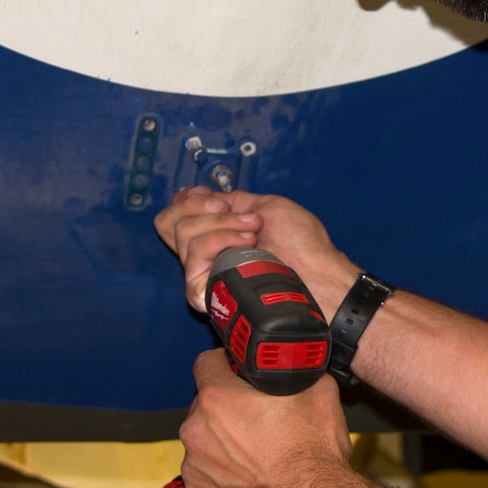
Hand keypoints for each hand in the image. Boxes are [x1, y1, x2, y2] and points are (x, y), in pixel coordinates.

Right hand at [153, 187, 358, 311]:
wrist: (319, 273)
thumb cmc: (303, 243)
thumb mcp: (265, 206)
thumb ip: (229, 201)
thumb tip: (199, 195)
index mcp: (216, 233)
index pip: (173, 215)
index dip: (187, 201)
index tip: (215, 197)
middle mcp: (204, 254)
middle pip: (169, 222)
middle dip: (204, 207)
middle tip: (243, 216)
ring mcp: (203, 273)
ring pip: (183, 234)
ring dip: (222, 224)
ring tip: (254, 232)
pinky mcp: (206, 292)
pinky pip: (193, 258)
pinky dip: (219, 241)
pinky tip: (247, 244)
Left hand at [178, 349, 353, 487]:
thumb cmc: (313, 456)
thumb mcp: (318, 391)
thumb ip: (296, 371)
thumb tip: (297, 365)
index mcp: (218, 398)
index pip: (206, 363)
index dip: (226, 364)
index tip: (237, 372)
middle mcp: (197, 432)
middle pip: (205, 407)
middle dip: (227, 409)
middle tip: (258, 420)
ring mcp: (195, 469)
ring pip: (205, 444)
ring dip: (224, 445)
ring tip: (258, 456)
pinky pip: (207, 478)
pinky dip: (224, 477)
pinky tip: (251, 480)